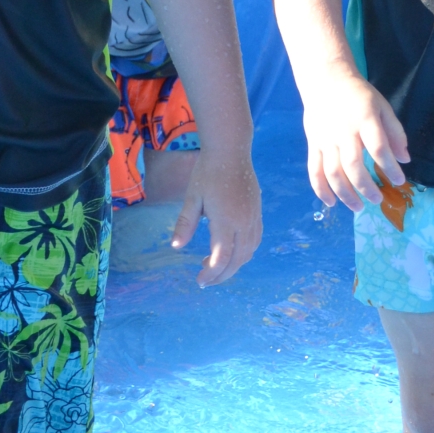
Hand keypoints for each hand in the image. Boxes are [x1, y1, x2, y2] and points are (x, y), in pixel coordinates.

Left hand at [171, 150, 262, 287]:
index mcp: (226, 221)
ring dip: (233, 266)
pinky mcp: (257, 214)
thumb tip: (176, 247)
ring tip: (215, 268)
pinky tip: (230, 253)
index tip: (199, 280)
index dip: (211, 273)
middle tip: (206, 281)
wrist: (231, 152)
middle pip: (237, 261)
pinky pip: (254, 242)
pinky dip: (244, 254)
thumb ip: (185, 224)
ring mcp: (254, 219)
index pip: (221, 258)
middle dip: (222, 275)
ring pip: (248, 253)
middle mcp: (244, 223)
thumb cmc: (207, 173)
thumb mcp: (192, 198)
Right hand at [301, 66, 408, 209]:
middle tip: (377, 200)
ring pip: (333, 172)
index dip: (389, 167)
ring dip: (345, 194)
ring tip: (358, 207)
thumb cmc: (358, 96)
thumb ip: (395, 132)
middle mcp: (343, 133)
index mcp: (364, 121)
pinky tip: (331, 203)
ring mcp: (325, 140)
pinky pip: (314, 170)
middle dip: (366, 187)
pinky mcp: (313, 145)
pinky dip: (320, 189)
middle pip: (353, 165)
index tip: (399, 180)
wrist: (325, 81)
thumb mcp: (382, 107)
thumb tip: (404, 159)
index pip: (378, 148)